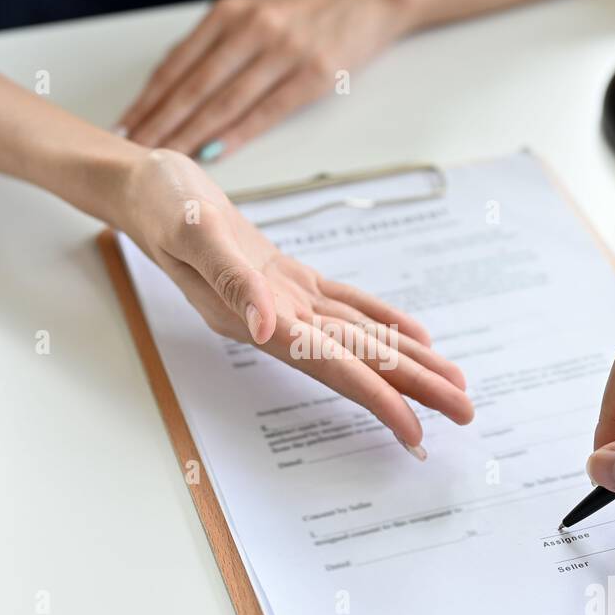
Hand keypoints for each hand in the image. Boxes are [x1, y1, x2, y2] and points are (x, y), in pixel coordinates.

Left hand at [118, 0, 412, 159]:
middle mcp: (251, 28)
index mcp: (229, 13)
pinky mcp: (311, 76)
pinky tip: (212, 155)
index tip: (125, 127)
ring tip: (166, 159)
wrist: (365, 0)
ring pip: (223, 103)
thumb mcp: (252, 14)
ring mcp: (282, 52)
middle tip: (136, 153)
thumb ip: (214, 46)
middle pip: (193, 86)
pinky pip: (263, 113)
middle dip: (160, 124)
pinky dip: (234, 137)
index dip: (148, 99)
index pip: (176, 64)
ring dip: (190, 136)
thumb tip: (172, 91)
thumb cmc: (304, 15)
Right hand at [119, 150, 472, 450]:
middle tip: (467, 413)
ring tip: (452, 385)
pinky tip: (414, 335)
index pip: (330, 366)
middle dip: (413, 387)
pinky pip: (345, 306)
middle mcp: (276, 321)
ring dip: (406, 362)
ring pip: (358, 337)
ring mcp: (284, 302)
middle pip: (357, 361)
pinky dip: (380, 320)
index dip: (376, 397)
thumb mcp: (193, 234)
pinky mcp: (288, 278)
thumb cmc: (163, 206)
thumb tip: (267, 329)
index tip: (416, 427)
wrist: (147, 187)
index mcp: (256, 320)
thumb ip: (231, 281)